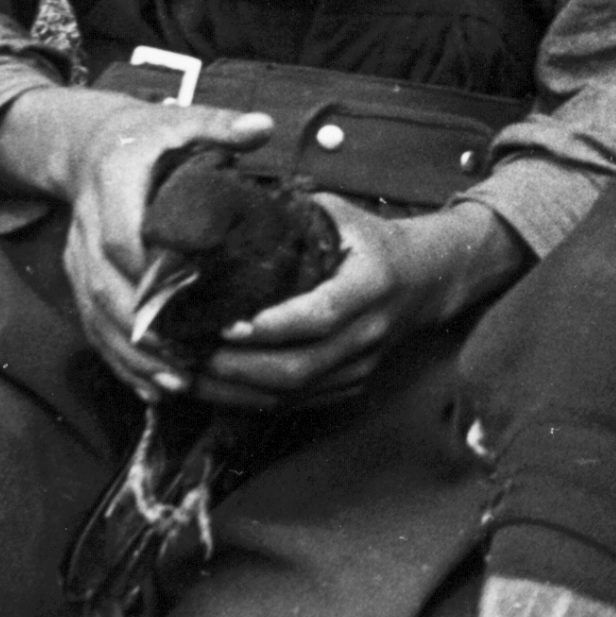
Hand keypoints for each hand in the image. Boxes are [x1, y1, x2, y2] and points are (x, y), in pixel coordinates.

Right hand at [47, 97, 275, 401]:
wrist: (89, 144)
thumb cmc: (150, 136)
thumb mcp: (183, 120)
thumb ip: (221, 125)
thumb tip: (262, 127)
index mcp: (112, 184)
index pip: (122, 236)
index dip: (148, 273)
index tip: (184, 302)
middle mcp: (87, 226)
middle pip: (106, 287)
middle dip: (144, 328)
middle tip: (187, 359)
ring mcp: (78, 259)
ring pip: (97, 316)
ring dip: (134, 355)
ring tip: (178, 382)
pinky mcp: (80, 280)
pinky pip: (93, 327)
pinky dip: (121, 361)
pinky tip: (155, 388)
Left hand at [193, 198, 525, 409]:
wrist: (427, 279)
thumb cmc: (373, 242)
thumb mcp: (341, 215)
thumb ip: (292, 216)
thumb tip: (226, 211)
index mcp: (372, 284)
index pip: (322, 315)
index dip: (273, 326)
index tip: (226, 324)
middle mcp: (371, 331)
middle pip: (300, 368)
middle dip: (238, 368)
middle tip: (189, 356)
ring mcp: (363, 364)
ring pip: (294, 394)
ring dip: (236, 391)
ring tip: (188, 377)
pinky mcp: (352, 385)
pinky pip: (297, 404)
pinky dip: (252, 401)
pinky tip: (216, 388)